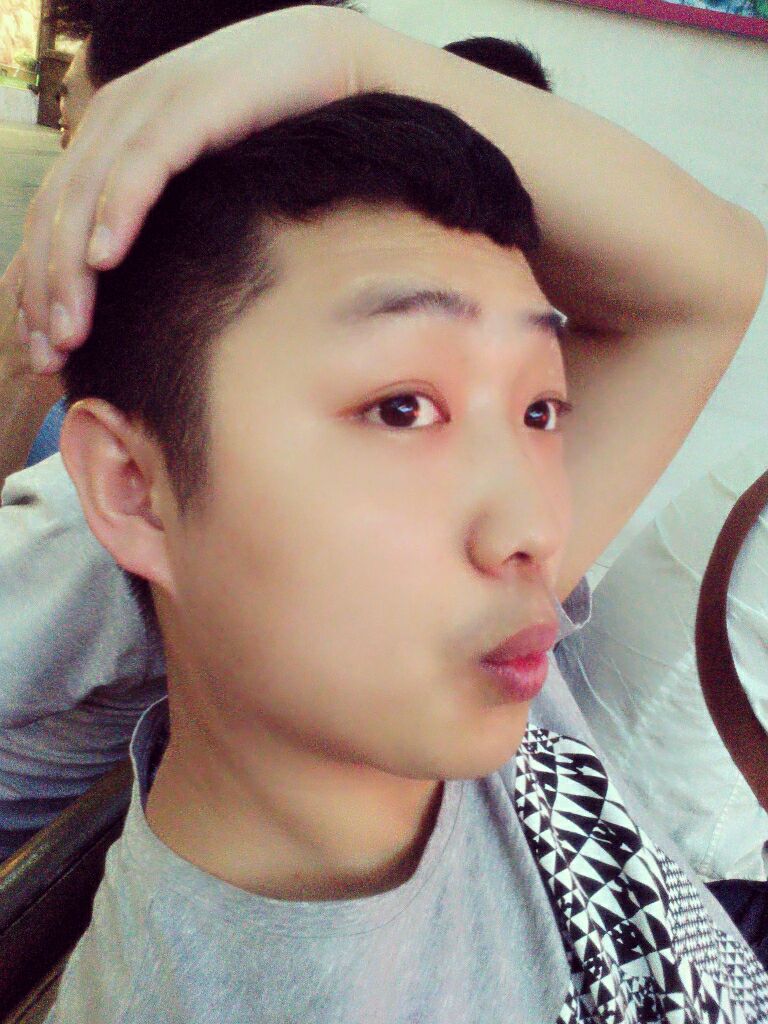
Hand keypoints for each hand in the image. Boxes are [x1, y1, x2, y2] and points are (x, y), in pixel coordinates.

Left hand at [5, 4, 370, 370]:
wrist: (330, 61)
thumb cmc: (273, 130)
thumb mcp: (203, 179)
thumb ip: (165, 213)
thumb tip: (140, 283)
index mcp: (112, 135)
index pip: (53, 217)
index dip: (39, 284)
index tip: (45, 346)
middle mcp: (116, 117)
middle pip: (56, 213)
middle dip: (45, 290)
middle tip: (50, 354)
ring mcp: (149, 105)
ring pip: (84, 195)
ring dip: (69, 268)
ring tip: (69, 329)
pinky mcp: (189, 103)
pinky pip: (140, 164)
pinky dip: (117, 211)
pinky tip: (106, 260)